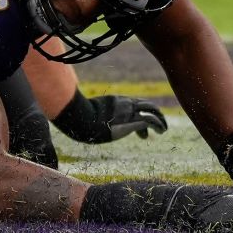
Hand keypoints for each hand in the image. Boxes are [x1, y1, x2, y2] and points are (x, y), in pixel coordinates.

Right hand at [52, 92, 167, 143]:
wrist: (82, 120)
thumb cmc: (80, 118)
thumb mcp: (85, 113)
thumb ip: (85, 113)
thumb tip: (69, 115)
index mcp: (115, 102)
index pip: (134, 104)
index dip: (140, 113)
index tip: (141, 126)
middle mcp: (124, 104)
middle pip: (146, 105)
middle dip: (155, 113)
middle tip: (160, 125)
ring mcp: (128, 112)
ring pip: (152, 111)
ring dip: (160, 120)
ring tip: (164, 129)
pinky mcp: (131, 121)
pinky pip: (150, 121)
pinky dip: (158, 124)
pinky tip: (161, 131)